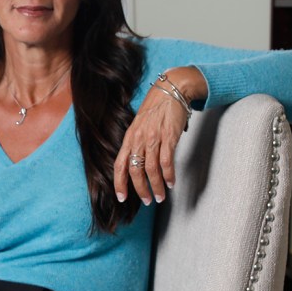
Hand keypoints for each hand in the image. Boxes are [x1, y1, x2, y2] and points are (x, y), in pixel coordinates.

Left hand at [113, 67, 202, 204]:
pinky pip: (167, 162)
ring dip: (156, 186)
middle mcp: (139, 139)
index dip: (119, 183)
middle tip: (147, 201)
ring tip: (161, 196)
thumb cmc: (156, 107)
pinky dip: (169, 175)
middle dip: (140, 190)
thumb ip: (137, 142)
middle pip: (135, 170)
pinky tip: (171, 183)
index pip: (119, 164)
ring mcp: (154, 138)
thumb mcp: (140, 124)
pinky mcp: (169, 137)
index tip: (121, 197)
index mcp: (130, 137)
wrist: (171, 90)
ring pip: (151, 169)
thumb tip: (139, 162)